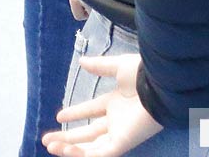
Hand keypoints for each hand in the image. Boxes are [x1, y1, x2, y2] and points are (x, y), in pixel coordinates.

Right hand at [43, 53, 162, 156]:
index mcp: (118, 101)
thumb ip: (100, 66)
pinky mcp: (122, 143)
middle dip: (68, 136)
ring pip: (91, 147)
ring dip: (70, 148)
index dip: (76, 113)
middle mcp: (118, 119)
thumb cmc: (145, 75)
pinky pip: (99, 154)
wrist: (162, 86)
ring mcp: (119, 132)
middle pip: (89, 132)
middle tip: (46, 139)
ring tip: (51, 145)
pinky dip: (81, 154)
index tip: (58, 116)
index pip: (93, 110)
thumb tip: (82, 61)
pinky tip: (66, 149)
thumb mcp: (119, 66)